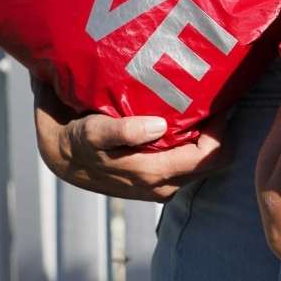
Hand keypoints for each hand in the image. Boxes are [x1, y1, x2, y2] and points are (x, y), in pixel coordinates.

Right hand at [33, 81, 229, 201]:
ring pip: (203, 160)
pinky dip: (191, 139)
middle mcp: (164, 185)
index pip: (210, 157)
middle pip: (214, 159)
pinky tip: (182, 115)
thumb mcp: (93, 132)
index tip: (217, 100)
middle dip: (218, 130)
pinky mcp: (157, 177)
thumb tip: (158, 126)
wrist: (58, 157)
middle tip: (211, 95)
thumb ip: (123, 131)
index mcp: (153, 174)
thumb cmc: (77, 140)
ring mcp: (162, 183)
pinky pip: (188, 159)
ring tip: (198, 100)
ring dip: (205, 134)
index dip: (221, 130)